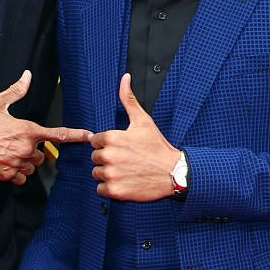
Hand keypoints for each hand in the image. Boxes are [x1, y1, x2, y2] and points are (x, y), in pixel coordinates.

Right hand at [0, 70, 91, 184]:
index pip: (58, 133)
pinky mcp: (9, 175)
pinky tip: (6, 163)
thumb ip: (16, 91)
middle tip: (18, 143)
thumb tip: (26, 77)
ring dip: (26, 162)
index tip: (88, 136)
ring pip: (33, 167)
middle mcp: (25, 148)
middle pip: (43, 154)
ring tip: (10, 152)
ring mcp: (18, 164)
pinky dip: (17, 173)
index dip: (76, 135)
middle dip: (34, 149)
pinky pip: (22, 178)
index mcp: (26, 130)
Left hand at [90, 73, 179, 200]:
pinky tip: (123, 182)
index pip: (95, 141)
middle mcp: (108, 156)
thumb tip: (124, 78)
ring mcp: (111, 174)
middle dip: (107, 159)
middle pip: (95, 158)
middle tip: (125, 159)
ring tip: (125, 171)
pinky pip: (100, 189)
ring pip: (97, 173)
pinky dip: (110, 188)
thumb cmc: (158, 147)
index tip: (122, 147)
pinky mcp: (115, 190)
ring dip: (107, 174)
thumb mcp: (143, 121)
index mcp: (111, 138)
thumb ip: (128, 99)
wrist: (174, 172)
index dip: (108, 144)